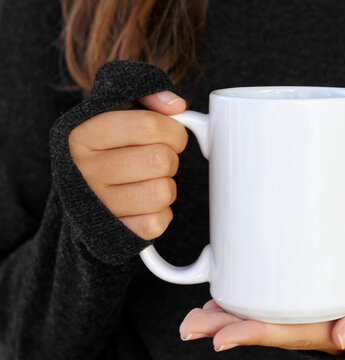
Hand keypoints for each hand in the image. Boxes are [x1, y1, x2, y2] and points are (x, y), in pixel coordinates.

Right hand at [69, 91, 187, 239]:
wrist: (84, 195)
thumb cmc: (111, 147)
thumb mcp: (119, 111)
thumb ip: (147, 96)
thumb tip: (176, 105)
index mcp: (82, 134)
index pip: (148, 126)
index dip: (173, 131)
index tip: (171, 136)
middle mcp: (84, 170)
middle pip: (161, 160)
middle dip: (170, 158)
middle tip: (157, 160)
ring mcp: (97, 205)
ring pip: (163, 192)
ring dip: (166, 186)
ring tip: (148, 181)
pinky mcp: (114, 233)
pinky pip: (158, 221)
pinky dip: (160, 213)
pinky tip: (143, 204)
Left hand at [179, 299, 344, 353]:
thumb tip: (344, 337)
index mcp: (321, 332)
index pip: (281, 335)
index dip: (250, 336)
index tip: (220, 339)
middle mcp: (303, 328)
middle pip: (260, 330)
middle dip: (222, 329)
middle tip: (190, 325)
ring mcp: (295, 317)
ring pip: (256, 319)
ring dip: (223, 319)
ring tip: (195, 316)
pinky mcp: (291, 303)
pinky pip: (262, 308)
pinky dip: (238, 306)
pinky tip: (218, 302)